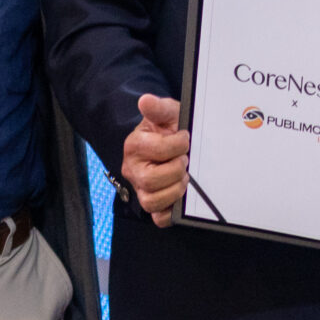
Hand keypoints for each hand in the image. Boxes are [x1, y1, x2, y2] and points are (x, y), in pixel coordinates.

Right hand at [122, 93, 190, 225]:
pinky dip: (171, 212)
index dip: (175, 145)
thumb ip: (158, 108)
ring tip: (184, 177)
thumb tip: (145, 100)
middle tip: (185, 160)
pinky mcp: (153, 204)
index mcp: (134, 146)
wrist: (170, 142)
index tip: (185, 138)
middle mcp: (133, 170)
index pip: (153, 149)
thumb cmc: (167, 129)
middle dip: (175, 169)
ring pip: (151, 202)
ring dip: (175, 190)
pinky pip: (158, 218)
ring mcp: (141, 189)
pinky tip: (181, 198)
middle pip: (150, 180)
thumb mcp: (166, 114)